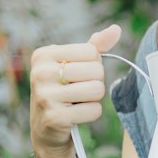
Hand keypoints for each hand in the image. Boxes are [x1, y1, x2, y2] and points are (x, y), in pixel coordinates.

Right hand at [29, 22, 121, 157]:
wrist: (46, 129)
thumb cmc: (63, 90)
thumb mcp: (74, 64)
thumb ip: (94, 46)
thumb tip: (116, 29)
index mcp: (43, 54)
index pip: (91, 52)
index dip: (93, 65)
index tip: (77, 75)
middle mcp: (40, 72)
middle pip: (96, 70)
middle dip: (95, 82)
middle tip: (78, 91)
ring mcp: (45, 95)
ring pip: (97, 90)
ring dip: (94, 99)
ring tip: (77, 102)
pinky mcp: (55, 117)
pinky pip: (93, 110)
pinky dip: (91, 114)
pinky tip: (76, 115)